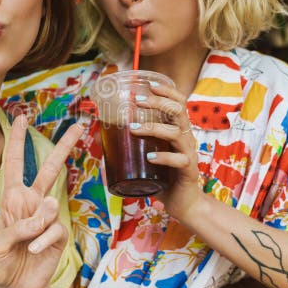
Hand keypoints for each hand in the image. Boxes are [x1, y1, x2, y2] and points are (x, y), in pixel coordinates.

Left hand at [0, 116, 83, 287]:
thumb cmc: (1, 262)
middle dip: (63, 146)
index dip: (17, 141)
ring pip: (49, 207)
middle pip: (50, 169)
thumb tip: (51, 205)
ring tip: (25, 246)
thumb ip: (20, 224)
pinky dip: (42, 242)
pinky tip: (33, 252)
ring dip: (34, 228)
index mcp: (12, 199)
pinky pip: (54, 230)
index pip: (15, 165)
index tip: (21, 118)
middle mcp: (32, 203)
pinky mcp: (59, 235)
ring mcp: (47, 218)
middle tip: (80, 125)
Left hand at [128, 83, 201, 220]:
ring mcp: (188, 154)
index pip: (178, 104)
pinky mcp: (188, 171)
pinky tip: (149, 157)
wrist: (184, 203)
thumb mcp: (146, 156)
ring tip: (134, 129)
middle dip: (158, 103)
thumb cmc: (164, 176)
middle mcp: (186, 138)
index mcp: (178, 131)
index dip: (167, 91)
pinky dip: (163, 157)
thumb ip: (127, 145)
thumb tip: (99, 134)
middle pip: (178, 112)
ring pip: (176, 133)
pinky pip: (179, 160)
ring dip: (153, 128)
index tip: (150, 84)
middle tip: (137, 100)